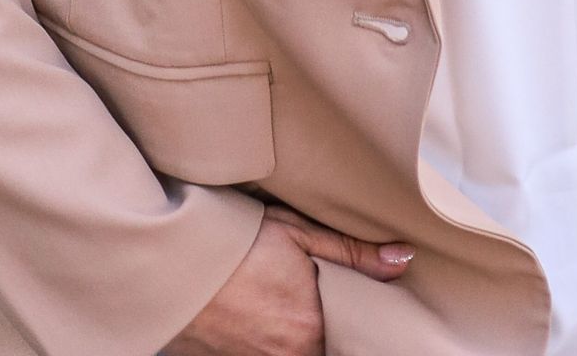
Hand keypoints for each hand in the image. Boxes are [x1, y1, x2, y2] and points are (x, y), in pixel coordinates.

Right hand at [167, 200, 415, 354]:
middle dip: (327, 331)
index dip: (356, 327)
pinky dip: (274, 340)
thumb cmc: (238, 241)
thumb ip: (352, 253)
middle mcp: (289, 354)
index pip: (349, 341)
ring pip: (298, 352)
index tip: (357, 310)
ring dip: (298, 336)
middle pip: (322, 349)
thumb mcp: (297, 233)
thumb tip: (404, 260)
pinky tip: (265, 314)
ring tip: (287, 303)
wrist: (173, 261)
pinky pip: (267, 355)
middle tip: (317, 299)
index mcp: (310, 326)